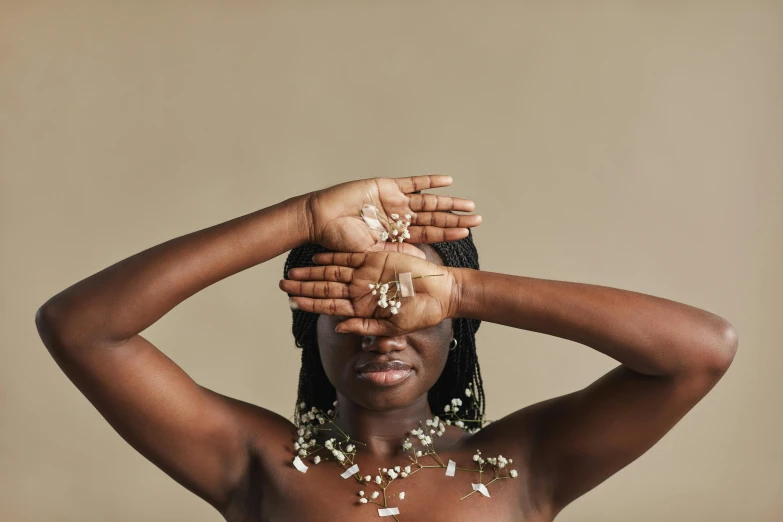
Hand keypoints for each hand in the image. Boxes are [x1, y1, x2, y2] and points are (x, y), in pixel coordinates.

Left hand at [280, 250, 456, 335]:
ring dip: (312, 272)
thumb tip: (338, 328)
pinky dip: (333, 256)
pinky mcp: (377, 258)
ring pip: (333, 271)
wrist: (442, 293)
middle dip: (303, 286)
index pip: (329, 305)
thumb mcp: (392, 328)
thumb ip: (364, 327)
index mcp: (362, 308)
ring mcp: (367, 274)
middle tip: (281, 284)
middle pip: (325, 287)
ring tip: (292, 271)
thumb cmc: (421, 315)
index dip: (309, 304)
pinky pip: (350, 256)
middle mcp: (360, 290)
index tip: (290, 303)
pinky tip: (316, 257)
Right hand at [304, 175, 480, 253]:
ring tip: (468, 204)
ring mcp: (394, 201)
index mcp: (396, 234)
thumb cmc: (339, 241)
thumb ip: (396, 254)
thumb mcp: (371, 253)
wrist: (320, 220)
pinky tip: (448, 181)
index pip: (428, 233)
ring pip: (427, 201)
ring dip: (448, 202)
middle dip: (454, 218)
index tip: (467, 233)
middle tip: (477, 218)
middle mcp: (398, 217)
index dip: (447, 233)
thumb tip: (423, 261)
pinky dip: (429, 182)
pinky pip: (412, 183)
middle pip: (433, 217)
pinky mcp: (386, 186)